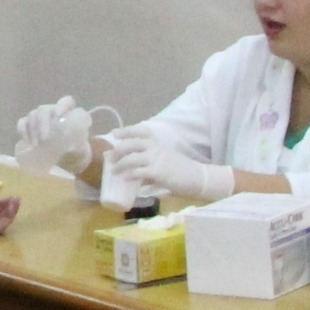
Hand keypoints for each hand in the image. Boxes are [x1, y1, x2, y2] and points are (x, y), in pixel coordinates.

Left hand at [110, 138, 234, 206]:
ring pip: (132, 158)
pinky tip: (126, 178)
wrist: (198, 178)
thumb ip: (149, 165)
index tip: (114, 133)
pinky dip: (131, 174)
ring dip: (120, 164)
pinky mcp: (159, 172)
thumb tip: (133, 176)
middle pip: (131, 143)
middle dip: (118, 150)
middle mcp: (156, 148)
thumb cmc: (181, 170)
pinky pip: (140, 172)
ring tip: (114, 170)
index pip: (140, 132)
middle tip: (110, 157)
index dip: (126, 131)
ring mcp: (157, 159)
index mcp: (158, 143)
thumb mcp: (165, 161)